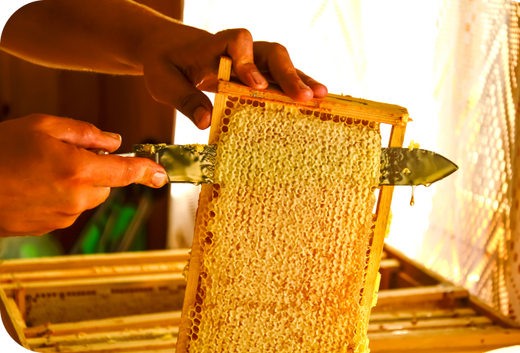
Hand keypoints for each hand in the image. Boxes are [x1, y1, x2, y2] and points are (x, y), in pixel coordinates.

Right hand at [0, 114, 167, 236]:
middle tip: (61, 156)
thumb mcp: (41, 126)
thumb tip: (114, 141)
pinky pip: (68, 208)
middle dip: (94, 169)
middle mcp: (76, 198)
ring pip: (87, 196)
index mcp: (78, 171)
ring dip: (75, 183)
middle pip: (105, 183)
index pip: (126, 172)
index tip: (162, 175)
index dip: (147, 172)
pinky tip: (32, 186)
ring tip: (39, 171)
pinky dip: (60, 196)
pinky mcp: (50, 228)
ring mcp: (63, 217)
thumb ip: (85, 132)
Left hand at [140, 26, 327, 128]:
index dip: (249, 61)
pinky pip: (281, 78)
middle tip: (304, 97)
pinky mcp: (258, 74)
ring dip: (301, 80)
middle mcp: (240, 49)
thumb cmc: (166, 65)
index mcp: (214, 44)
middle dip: (288, 74)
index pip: (237, 42)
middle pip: (271, 52)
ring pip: (282, 64)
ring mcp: (252, 61)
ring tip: (320, 98)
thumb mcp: (164, 83)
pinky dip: (297, 88)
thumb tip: (206, 122)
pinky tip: (316, 102)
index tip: (255, 85)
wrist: (169, 51)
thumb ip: (184, 100)